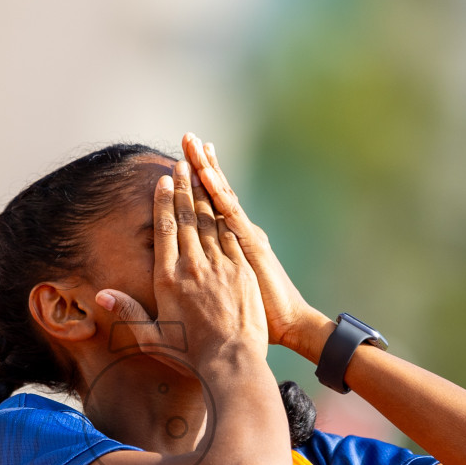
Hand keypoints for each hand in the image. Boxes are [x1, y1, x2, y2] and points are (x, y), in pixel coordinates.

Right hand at [97, 156, 267, 371]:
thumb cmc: (189, 356)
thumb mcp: (151, 339)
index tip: (164, 181)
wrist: (232, 364)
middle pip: (187, 219)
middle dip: (184, 188)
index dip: (164, 203)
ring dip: (204, 194)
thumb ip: (127, 313)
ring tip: (200, 171)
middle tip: (182, 164)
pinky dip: (226, 214)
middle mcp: (194, 267)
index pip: (165, 231)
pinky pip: (232, 236)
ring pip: (210, 222)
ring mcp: (221, 267)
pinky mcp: (243, 272)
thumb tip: (101, 295)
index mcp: (169, 279)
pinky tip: (224, 200)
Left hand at [181, 133, 328, 355]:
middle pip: (211, 194)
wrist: (283, 328)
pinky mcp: (250, 245)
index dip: (194, 183)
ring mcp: (243, 237)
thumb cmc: (254, 320)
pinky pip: (230, 214)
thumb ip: (215, 274)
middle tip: (187, 135)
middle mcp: (234, 235)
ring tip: (195, 142)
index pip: (206, 207)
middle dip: (198, 164)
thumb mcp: (231, 293)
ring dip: (207, 167)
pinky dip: (219, 192)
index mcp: (226, 244)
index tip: (182, 160)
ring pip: (220, 196)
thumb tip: (199, 270)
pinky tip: (207, 174)